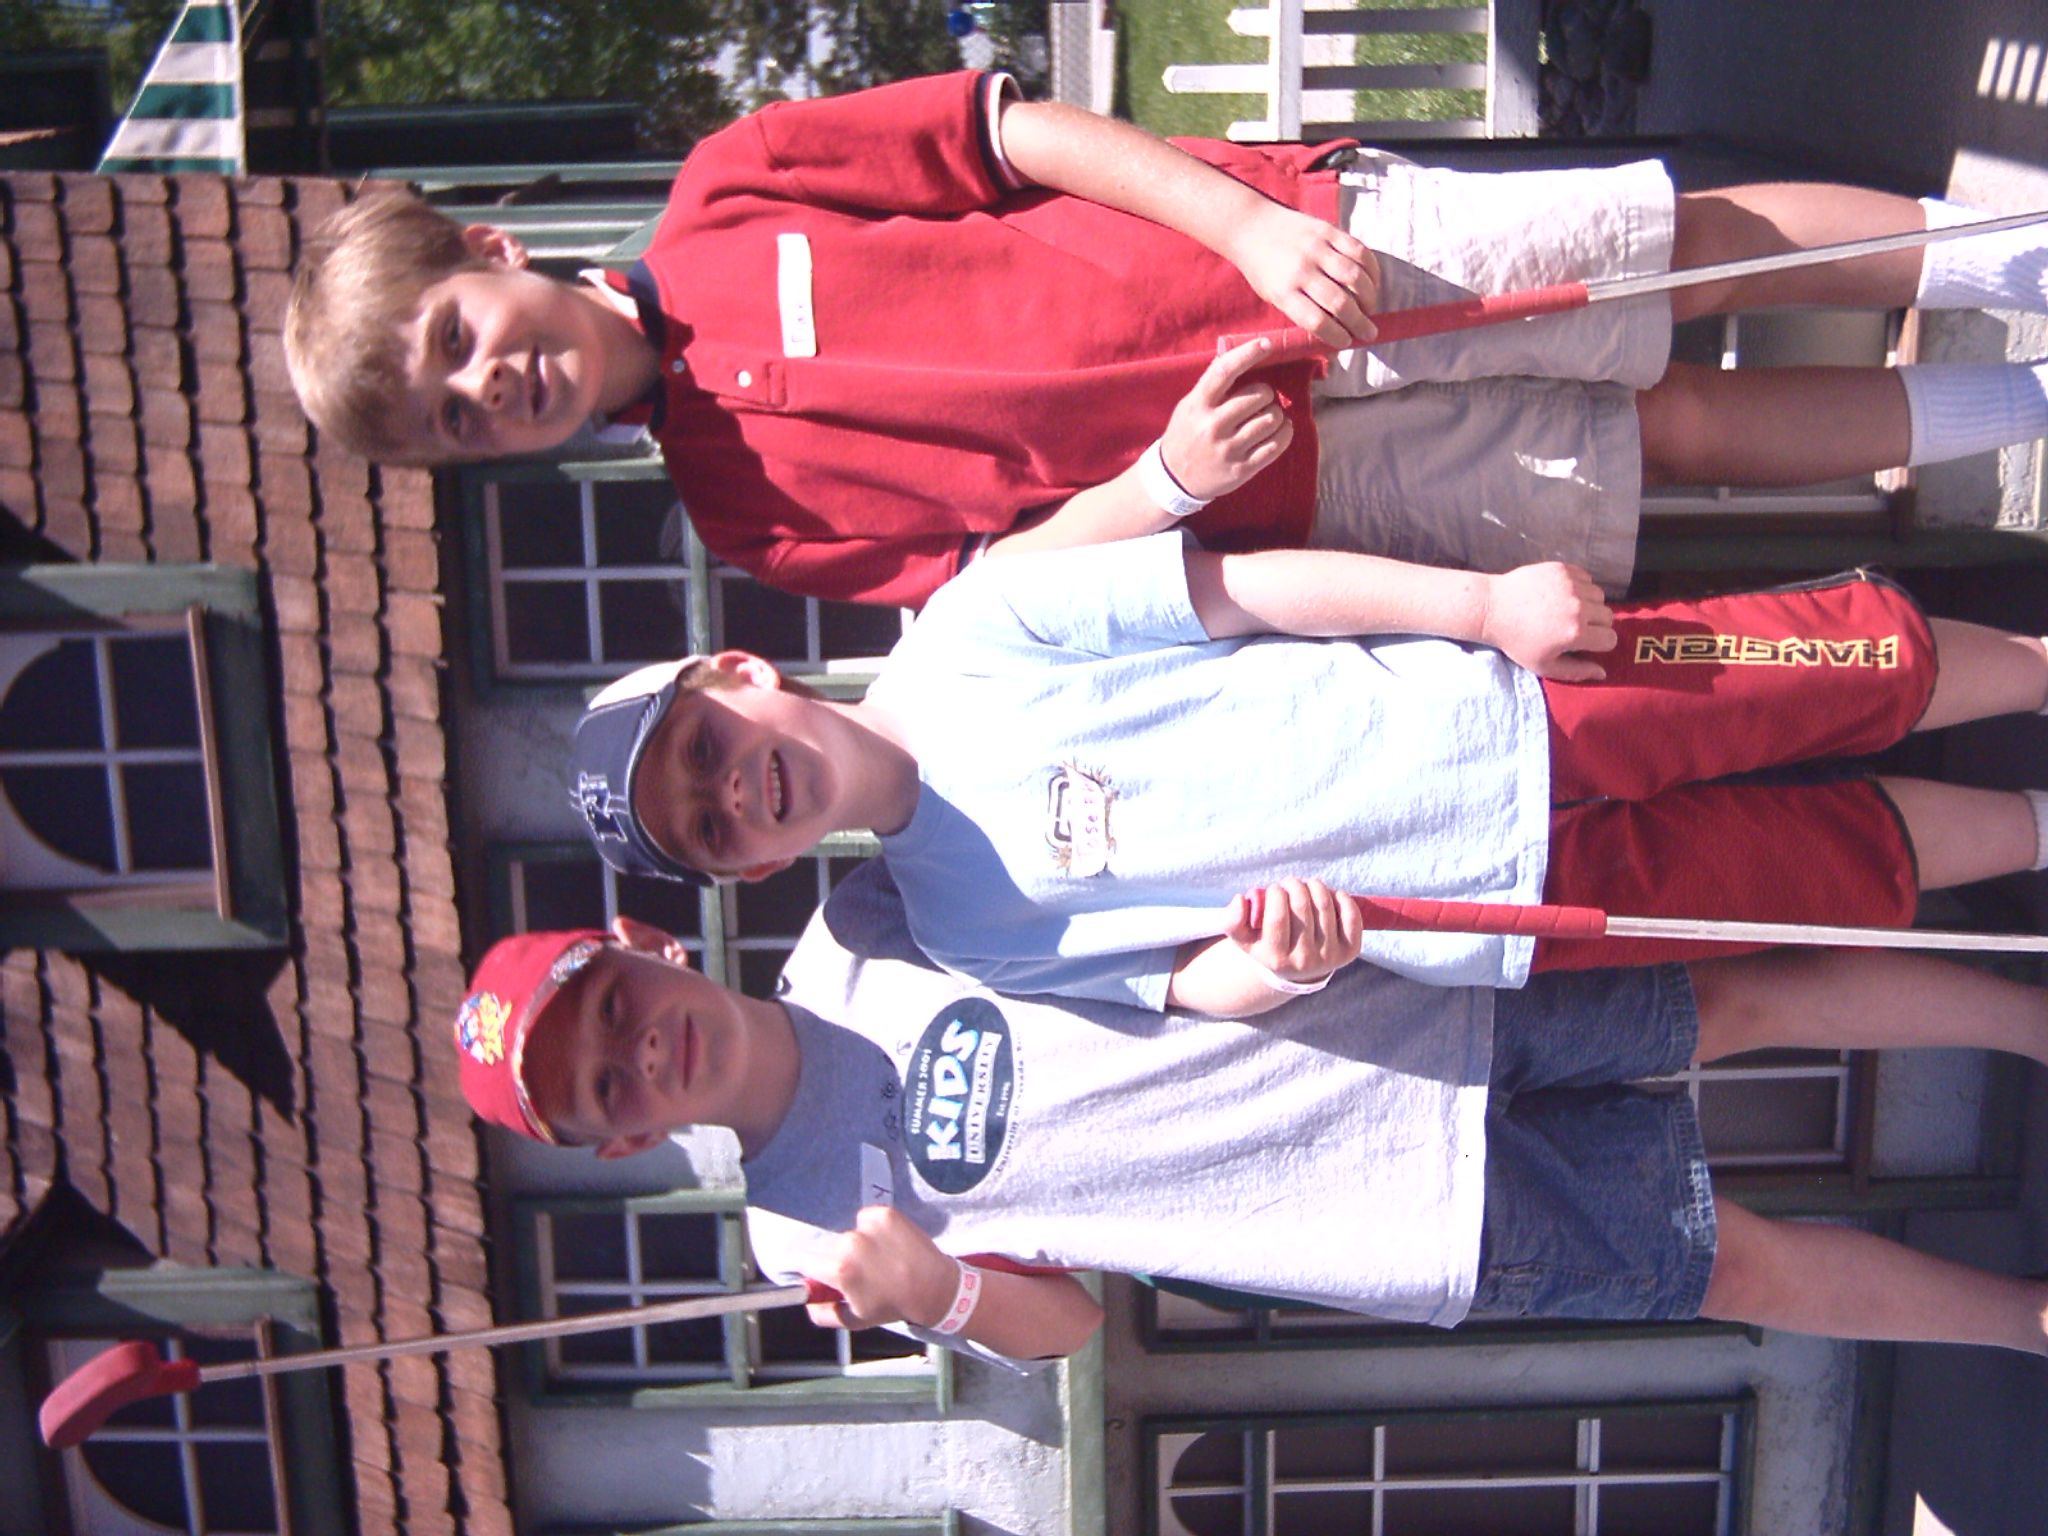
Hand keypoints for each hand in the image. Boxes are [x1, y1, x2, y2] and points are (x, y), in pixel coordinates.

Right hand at [804, 1206, 958, 1331]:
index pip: (806, 1261)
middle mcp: (850, 1243)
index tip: (827, 1275)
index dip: (815, 1270)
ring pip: (851, 1233)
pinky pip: (867, 1219)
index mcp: (840, 1270)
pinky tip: (890, 1244)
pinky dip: (874, 1229)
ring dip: (860, 1243)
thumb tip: (806, 1302)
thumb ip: (823, 1313)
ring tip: (882, 1258)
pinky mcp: (885, 1213)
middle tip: (865, 1273)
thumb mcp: (854, 1320)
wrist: (934, 1287)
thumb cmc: (893, 1305)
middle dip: (842, 1259)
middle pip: (832, 1248)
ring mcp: (869, 1225)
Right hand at [1160, 338, 1297, 500]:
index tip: (1266, 344)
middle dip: (1266, 394)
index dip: (1248, 353)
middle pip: (1259, 396)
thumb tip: (1243, 355)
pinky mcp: (1241, 469)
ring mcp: (1228, 449)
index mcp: (1199, 404)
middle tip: (1261, 400)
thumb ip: (1213, 385)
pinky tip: (1281, 430)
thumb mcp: (1190, 405)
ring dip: (1277, 415)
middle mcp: (1213, 426)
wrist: (1175, 478)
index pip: (1225, 370)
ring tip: (1270, 416)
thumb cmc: (1187, 433)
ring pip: (1271, 420)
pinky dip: (1284, 433)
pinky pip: (1276, 446)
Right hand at [1224, 877, 1365, 986]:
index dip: (1275, 893)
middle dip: (1294, 884)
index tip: (1274, 889)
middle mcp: (1305, 961)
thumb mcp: (1244, 937)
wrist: (1298, 971)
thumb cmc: (1268, 945)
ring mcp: (1330, 957)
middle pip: (1302, 907)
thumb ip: (1232, 920)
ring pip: (1325, 906)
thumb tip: (1240, 899)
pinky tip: (1330, 894)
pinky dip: (1341, 897)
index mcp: (1277, 959)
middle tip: (1289, 882)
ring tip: (1306, 885)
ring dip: (1315, 885)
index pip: (1277, 917)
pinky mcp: (1350, 951)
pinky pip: (1352, 916)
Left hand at [1226, 202, 1380, 348]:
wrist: (1251, 226)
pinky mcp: (1327, 230)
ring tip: (1369, 307)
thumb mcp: (1272, 296)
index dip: (1337, 336)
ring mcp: (1316, 249)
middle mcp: (1301, 271)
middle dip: (1359, 323)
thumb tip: (1330, 343)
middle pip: (1340, 303)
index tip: (1347, 342)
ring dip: (1368, 297)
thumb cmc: (1262, 269)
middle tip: (1368, 332)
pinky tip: (1372, 282)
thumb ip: (1299, 314)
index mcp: (1283, 293)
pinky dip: (1371, 269)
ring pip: (1354, 277)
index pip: (1317, 322)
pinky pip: (1359, 251)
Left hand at [1477, 563, 1615, 680]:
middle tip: (1575, 627)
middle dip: (1596, 625)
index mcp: (1576, 633)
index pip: (1610, 639)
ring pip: (1600, 596)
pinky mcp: (1563, 569)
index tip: (1584, 643)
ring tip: (1569, 610)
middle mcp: (1579, 607)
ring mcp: (1571, 585)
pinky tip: (1562, 595)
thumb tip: (1603, 673)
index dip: (1599, 644)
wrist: (1493, 608)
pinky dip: (1580, 587)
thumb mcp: (1544, 666)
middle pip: (1608, 617)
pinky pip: (1586, 578)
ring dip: (1590, 604)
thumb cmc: (1517, 641)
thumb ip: (1577, 672)